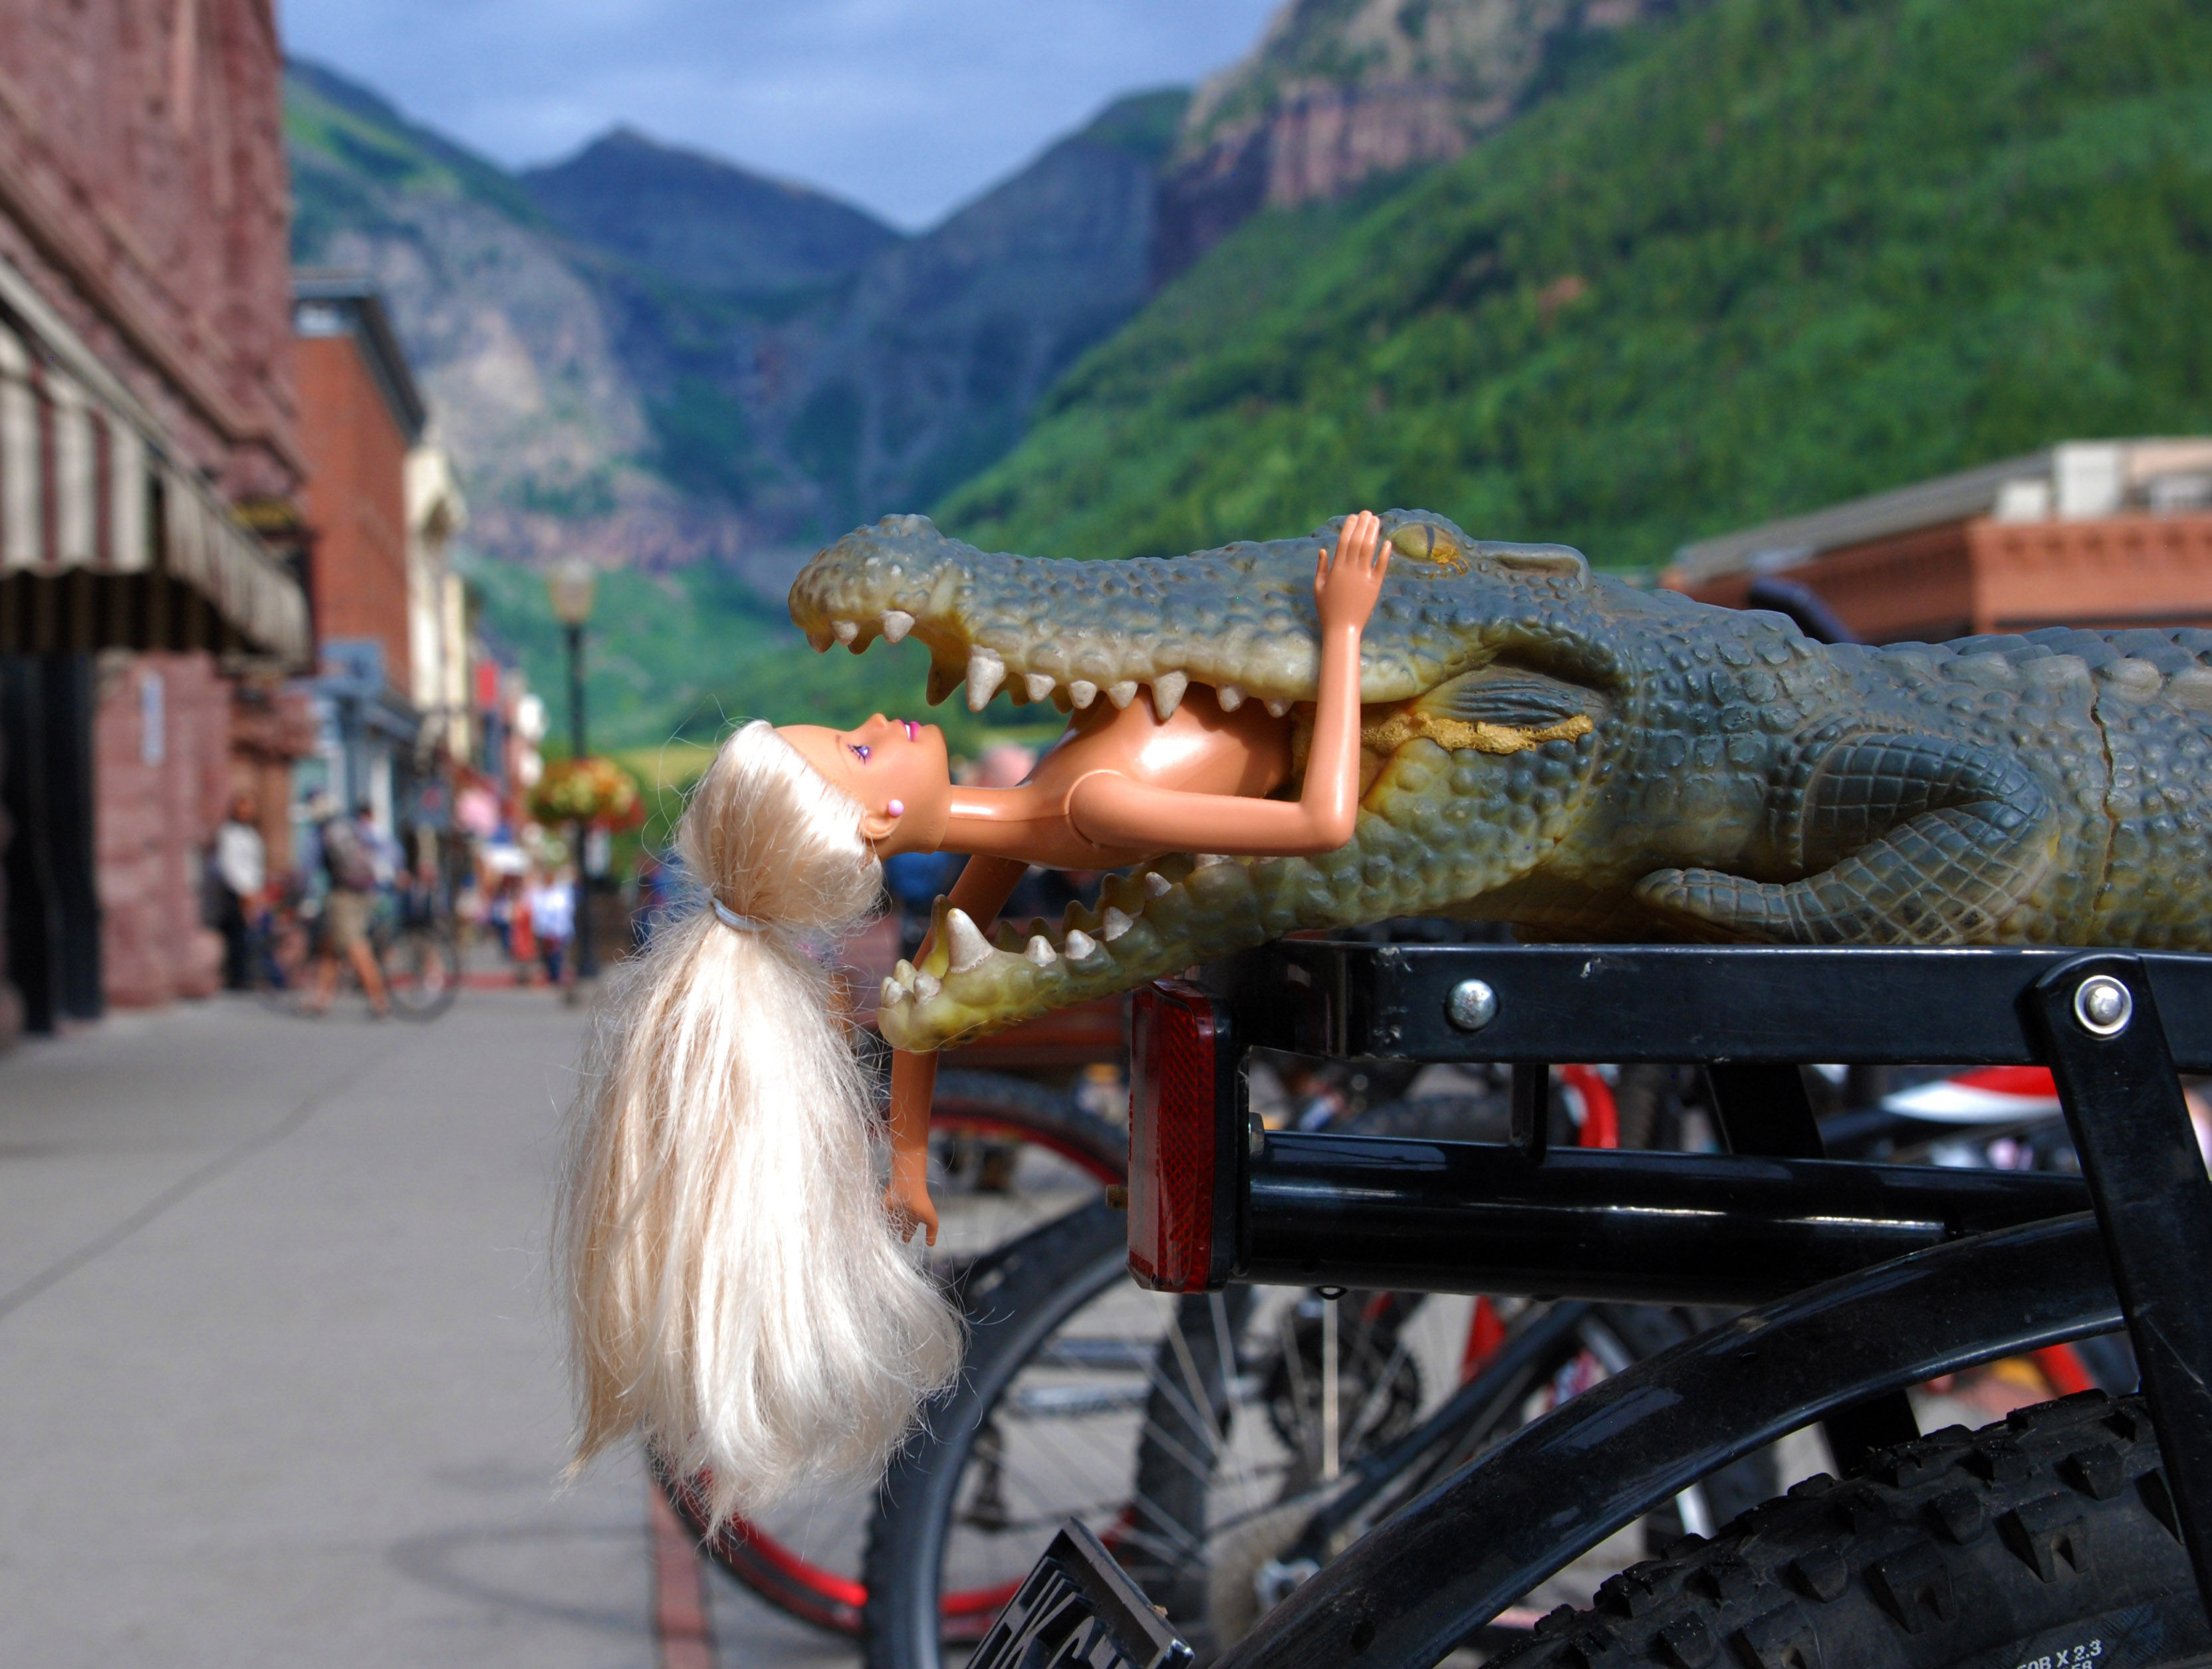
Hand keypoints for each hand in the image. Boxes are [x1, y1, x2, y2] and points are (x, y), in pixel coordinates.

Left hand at [885, 1165, 939, 1246]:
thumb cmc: (921, 1202)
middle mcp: (904, 1213)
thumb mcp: (931, 1219)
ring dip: (888, 1230)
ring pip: (889, 1223)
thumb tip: (931, 1245)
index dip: (908, 1235)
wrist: (908, 1187)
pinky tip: (875, 1232)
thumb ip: (932, 1232)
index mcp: (914, 1215)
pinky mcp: (883, 1207)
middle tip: (893, 1240)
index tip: (905, 1242)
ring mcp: (893, 1210)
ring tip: (883, 1239)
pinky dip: (878, 1224)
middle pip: (899, 1226)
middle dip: (897, 1233)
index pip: (910, 1228)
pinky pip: (879, 1218)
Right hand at [1314, 510, 1388, 631]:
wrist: (1342, 628)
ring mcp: (1364, 577)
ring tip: (1376, 521)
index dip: (1349, 527)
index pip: (1344, 542)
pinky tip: (1387, 543)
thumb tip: (1324, 550)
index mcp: (1336, 569)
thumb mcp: (1319, 587)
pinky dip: (1384, 554)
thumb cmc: (1327, 609)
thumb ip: (1322, 568)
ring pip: (1369, 550)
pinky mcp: (1375, 586)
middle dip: (1363, 525)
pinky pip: (1381, 567)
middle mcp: (1351, 570)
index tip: (1353, 517)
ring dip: (1373, 534)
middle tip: (1367, 513)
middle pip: (1358, 541)